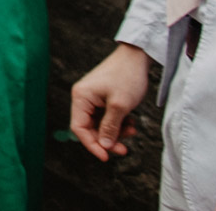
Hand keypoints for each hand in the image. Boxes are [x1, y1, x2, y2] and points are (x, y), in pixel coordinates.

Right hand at [70, 43, 150, 160]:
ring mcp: (93, 97)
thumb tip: (105, 146)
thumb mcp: (120, 106)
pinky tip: (130, 122)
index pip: (79, 128)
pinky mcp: (102, 98)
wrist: (136, 57)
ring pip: (100, 124)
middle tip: (124, 149)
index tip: (106, 157)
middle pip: (89, 128)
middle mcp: (83, 98)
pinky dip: (118, 123)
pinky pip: (107, 117)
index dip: (91, 145)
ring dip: (116, 132)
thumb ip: (110, 127)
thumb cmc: (126, 77)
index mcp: (81, 97)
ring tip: (132, 131)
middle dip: (107, 139)